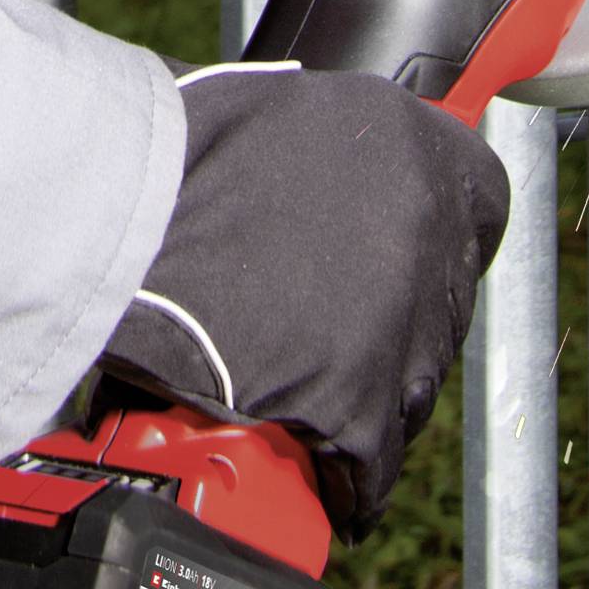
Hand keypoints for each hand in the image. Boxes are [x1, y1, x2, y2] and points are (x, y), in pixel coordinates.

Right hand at [94, 61, 509, 542]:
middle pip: (443, 303)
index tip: (401, 259)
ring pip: (414, 384)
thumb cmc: (171, 147)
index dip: (434, 237)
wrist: (113, 206)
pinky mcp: (357, 404)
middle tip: (334, 335)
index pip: (475, 203)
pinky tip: (321, 481)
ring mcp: (401, 323)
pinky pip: (370, 462)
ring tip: (316, 408)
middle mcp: (430, 231)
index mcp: (418, 145)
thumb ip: (329, 142)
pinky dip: (346, 478)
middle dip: (396, 325)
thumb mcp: (281, 107)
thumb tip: (324, 168)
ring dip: (374, 400)